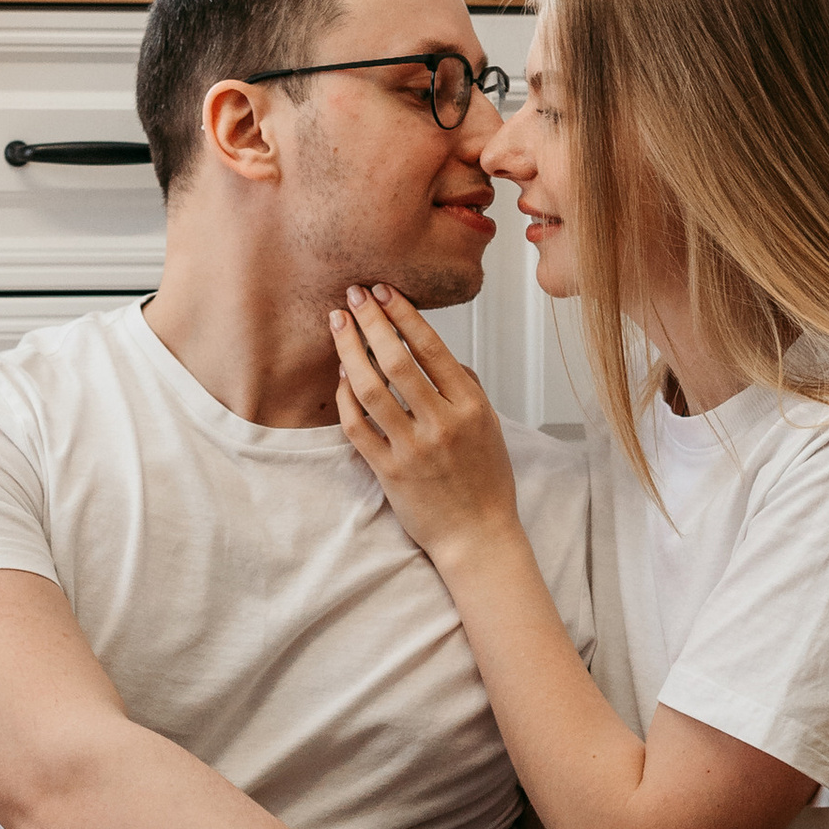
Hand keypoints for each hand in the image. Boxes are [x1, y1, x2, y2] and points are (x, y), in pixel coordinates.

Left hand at [330, 284, 521, 567]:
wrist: (478, 536)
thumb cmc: (485, 480)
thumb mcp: (490, 425)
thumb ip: (466, 386)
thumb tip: (438, 353)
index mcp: (471, 407)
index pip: (431, 347)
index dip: (403, 314)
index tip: (384, 291)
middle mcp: (443, 424)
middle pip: (397, 360)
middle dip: (371, 322)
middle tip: (353, 297)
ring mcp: (413, 448)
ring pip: (371, 388)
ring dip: (350, 351)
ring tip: (338, 326)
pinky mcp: (390, 471)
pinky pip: (357, 427)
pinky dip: (345, 397)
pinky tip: (341, 376)